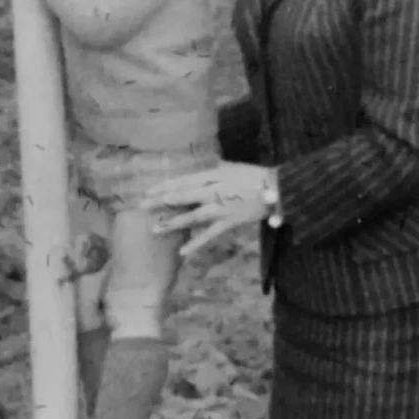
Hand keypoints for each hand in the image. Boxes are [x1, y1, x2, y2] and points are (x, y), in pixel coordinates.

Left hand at [139, 162, 271, 257]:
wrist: (276, 190)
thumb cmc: (254, 175)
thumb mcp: (231, 167)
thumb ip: (213, 170)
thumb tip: (200, 173)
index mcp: (211, 176)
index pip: (182, 181)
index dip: (164, 186)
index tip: (148, 190)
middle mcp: (211, 192)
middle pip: (181, 197)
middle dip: (160, 202)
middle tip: (142, 206)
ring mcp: (219, 209)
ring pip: (191, 216)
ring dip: (172, 222)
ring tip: (155, 228)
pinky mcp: (228, 223)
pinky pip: (209, 235)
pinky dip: (196, 244)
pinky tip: (182, 251)